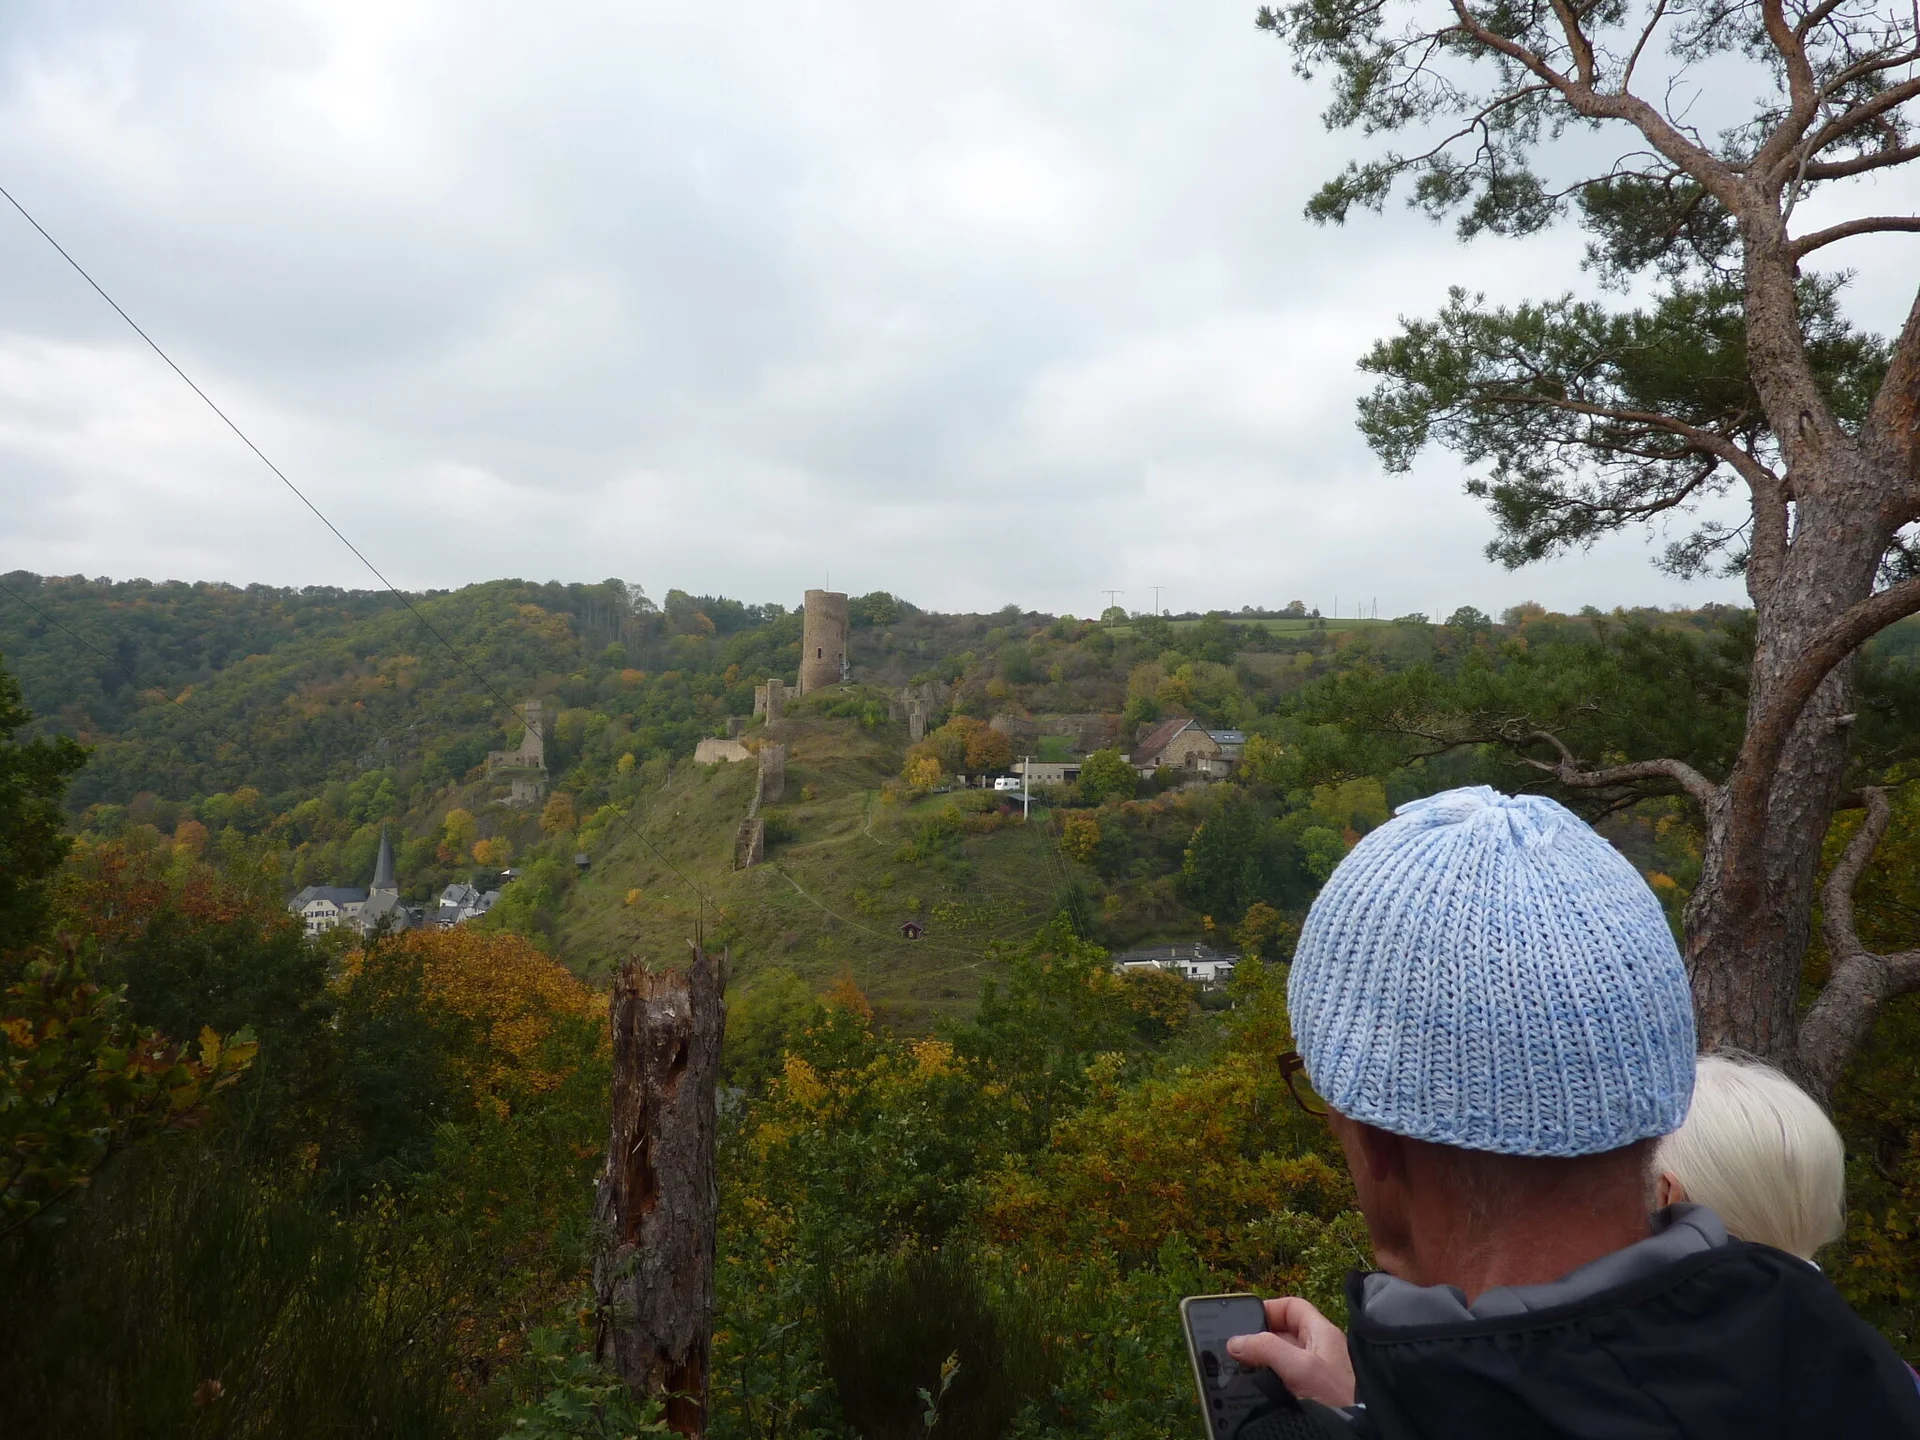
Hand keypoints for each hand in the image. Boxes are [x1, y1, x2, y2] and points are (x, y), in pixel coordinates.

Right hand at [1225, 1297, 1355, 1408]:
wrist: (1361, 1428)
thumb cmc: (1340, 1396)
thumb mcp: (1300, 1367)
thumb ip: (1267, 1349)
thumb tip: (1236, 1342)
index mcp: (1320, 1333)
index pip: (1292, 1307)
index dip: (1269, 1308)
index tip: (1245, 1319)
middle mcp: (1318, 1350)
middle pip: (1283, 1333)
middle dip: (1260, 1338)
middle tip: (1238, 1349)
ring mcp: (1316, 1373)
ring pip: (1283, 1358)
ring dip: (1263, 1362)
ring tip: (1242, 1369)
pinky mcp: (1313, 1394)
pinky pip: (1286, 1380)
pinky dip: (1270, 1381)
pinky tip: (1258, 1389)